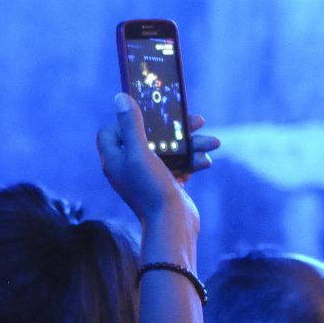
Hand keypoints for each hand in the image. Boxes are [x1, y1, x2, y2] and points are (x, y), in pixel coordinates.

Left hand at [95, 93, 216, 221]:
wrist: (172, 225)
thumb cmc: (151, 189)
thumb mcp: (140, 153)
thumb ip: (131, 125)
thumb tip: (120, 97)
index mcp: (114, 160)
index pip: (110, 132)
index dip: (125, 120)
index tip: (146, 114)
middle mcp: (128, 167)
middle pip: (148, 137)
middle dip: (174, 128)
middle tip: (197, 119)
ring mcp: (148, 176)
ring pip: (169, 150)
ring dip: (192, 144)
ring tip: (213, 143)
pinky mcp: (167, 184)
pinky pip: (180, 166)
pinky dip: (192, 161)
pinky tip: (204, 161)